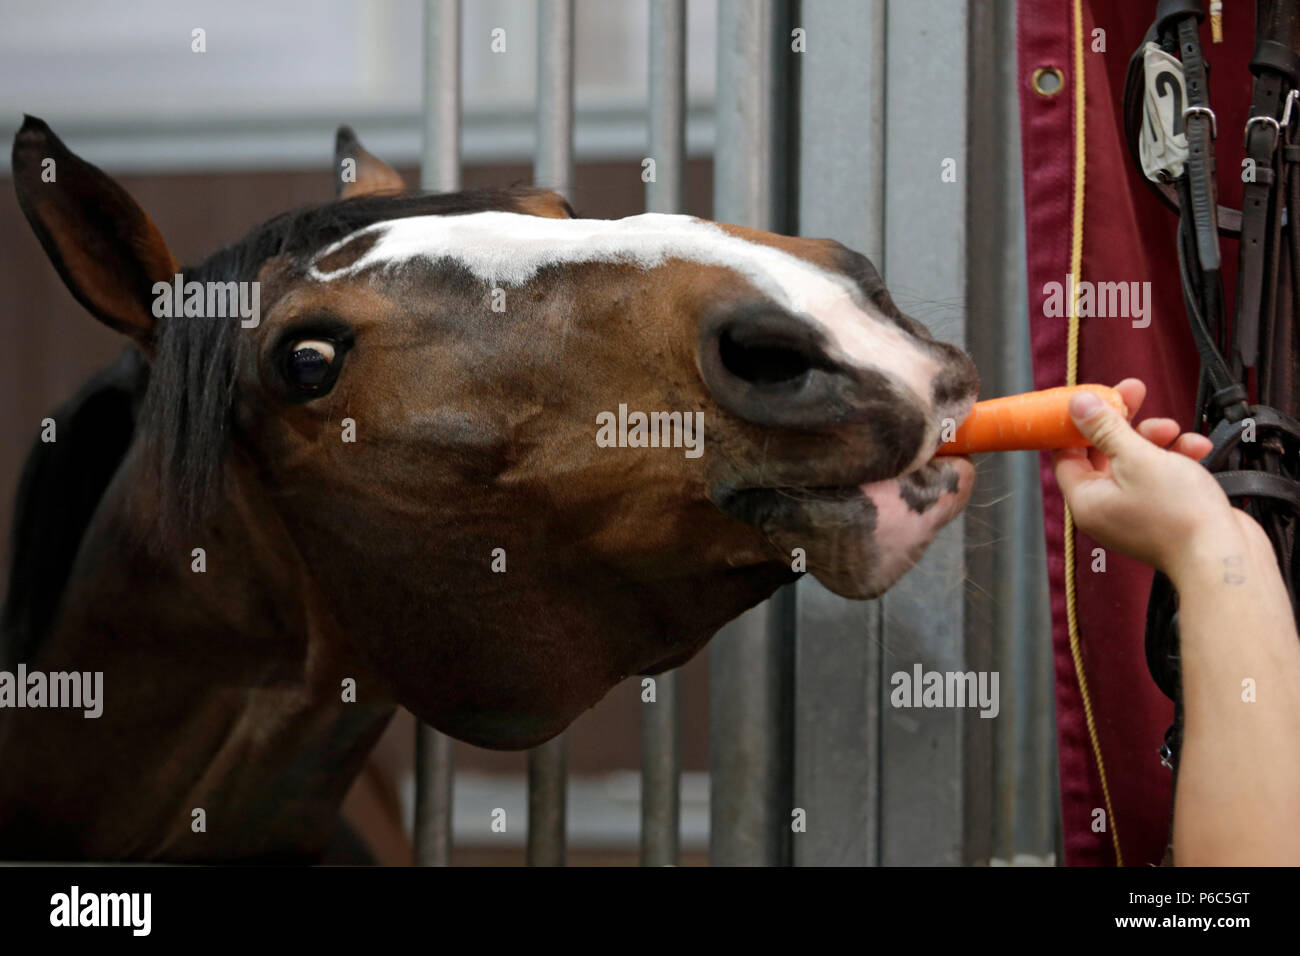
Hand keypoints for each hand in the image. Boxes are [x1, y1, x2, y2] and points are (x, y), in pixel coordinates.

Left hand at [1050, 378, 1251, 579]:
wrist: (1223, 557)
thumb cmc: (1177, 515)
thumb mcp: (1136, 458)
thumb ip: (1105, 428)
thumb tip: (1077, 404)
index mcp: (1086, 500)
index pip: (1065, 453)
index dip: (1076, 422)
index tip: (1093, 395)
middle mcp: (1105, 508)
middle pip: (1102, 452)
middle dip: (1123, 422)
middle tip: (1135, 392)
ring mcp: (1134, 511)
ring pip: (1136, 460)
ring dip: (1155, 438)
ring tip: (1174, 430)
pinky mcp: (1164, 512)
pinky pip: (1162, 476)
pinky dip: (1177, 458)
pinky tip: (1197, 448)